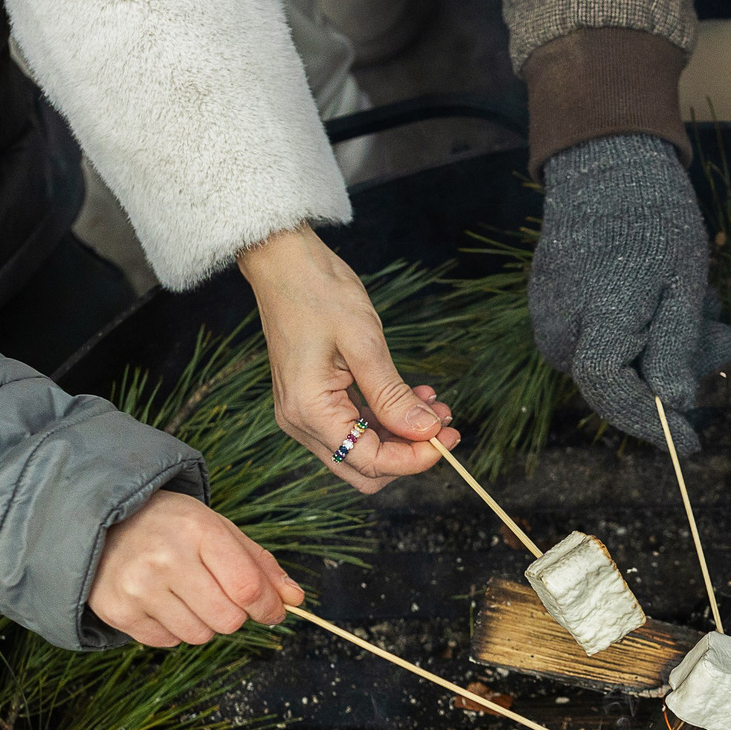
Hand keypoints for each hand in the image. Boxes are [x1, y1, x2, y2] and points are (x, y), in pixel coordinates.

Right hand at [89, 490, 304, 647]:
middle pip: (228, 620)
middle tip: (220, 595)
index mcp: (198, 530)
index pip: (248, 588)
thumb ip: (259, 564)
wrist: (104, 523)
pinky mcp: (118, 610)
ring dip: (204, 623)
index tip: (272, 611)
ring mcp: (138, 587)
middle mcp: (165, 559)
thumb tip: (295, 599)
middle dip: (235, 615)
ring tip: (186, 594)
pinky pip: (168, 642)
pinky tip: (162, 601)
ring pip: (199, 636)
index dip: (268, 607)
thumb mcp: (218, 530)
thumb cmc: (172, 527)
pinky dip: (173, 628)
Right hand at [239, 223, 456, 491]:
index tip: (447, 439)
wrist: (284, 261)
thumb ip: (393, 395)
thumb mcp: (364, 343)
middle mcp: (301, 422)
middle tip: (444, 427)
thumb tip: (426, 432)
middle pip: (363, 468)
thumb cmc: (319, 292)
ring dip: (401, 436)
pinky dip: (386, 419)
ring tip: (435, 406)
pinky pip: (355, 426)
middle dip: (408, 454)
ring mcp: (305, 413)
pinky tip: (413, 396)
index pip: (368, 461)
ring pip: (362, 450)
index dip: (413, 459)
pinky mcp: (314, 400)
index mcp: (310, 411)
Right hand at [529, 134, 730, 454]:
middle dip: (680, 368)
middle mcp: (561, 332)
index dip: (656, 426)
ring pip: (617, 361)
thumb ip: (677, 348)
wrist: (605, 161)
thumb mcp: (683, 282)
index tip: (694, 444)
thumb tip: (677, 404)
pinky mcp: (553, 305)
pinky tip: (669, 294)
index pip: (617, 399)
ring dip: (667, 342)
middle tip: (725, 336)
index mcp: (594, 325)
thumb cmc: (652, 217)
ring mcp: (551, 319)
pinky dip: (643, 327)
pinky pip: (601, 337)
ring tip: (703, 301)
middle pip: (623, 383)